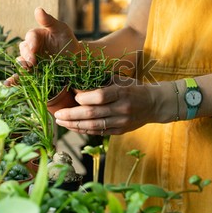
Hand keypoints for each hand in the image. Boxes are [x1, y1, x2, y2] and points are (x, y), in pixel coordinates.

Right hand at [4, 7, 80, 85]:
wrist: (76, 59)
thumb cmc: (68, 40)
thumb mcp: (61, 28)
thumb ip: (48, 21)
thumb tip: (38, 9)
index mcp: (36, 36)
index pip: (30, 37)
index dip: (31, 43)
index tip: (34, 49)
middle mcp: (31, 48)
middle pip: (23, 50)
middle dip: (27, 56)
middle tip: (32, 62)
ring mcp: (31, 62)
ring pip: (21, 62)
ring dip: (21, 67)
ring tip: (23, 70)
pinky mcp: (33, 73)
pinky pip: (21, 76)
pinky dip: (14, 80)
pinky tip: (8, 83)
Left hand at [53, 79, 173, 135]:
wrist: (154, 104)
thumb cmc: (133, 88)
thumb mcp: (120, 80)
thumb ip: (101, 83)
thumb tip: (76, 88)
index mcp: (122, 92)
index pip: (100, 97)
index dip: (85, 98)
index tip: (74, 97)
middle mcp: (122, 109)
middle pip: (93, 114)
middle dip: (72, 115)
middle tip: (57, 114)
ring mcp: (121, 122)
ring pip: (94, 126)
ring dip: (74, 125)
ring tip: (61, 122)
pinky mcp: (120, 131)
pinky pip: (99, 132)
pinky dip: (84, 130)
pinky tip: (73, 127)